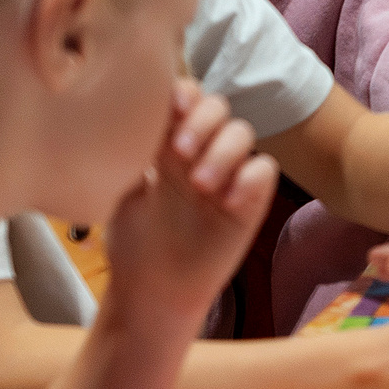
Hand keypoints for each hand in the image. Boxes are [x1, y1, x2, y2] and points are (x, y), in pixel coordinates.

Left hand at [104, 80, 279, 322]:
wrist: (152, 293)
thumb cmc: (134, 245)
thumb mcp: (124, 195)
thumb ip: (134, 156)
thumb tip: (129, 120)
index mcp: (168, 146)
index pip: (186, 99)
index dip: (184, 94)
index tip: (171, 108)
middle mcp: (202, 152)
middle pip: (217, 107)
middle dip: (201, 121)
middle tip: (180, 153)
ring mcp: (228, 174)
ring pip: (243, 132)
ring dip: (223, 150)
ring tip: (200, 185)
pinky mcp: (250, 201)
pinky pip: (264, 170)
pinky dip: (249, 178)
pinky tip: (228, 202)